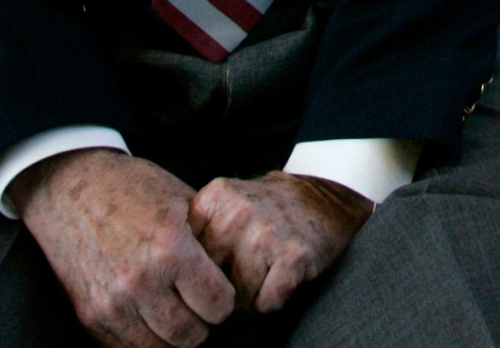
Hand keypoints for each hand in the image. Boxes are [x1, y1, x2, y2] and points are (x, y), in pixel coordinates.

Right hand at [14, 149, 234, 347]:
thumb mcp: (181, 200)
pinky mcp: (90, 315)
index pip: (218, 305)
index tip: (216, 290)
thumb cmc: (129, 189)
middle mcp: (140, 281)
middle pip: (191, 335)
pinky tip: (146, 314)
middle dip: (201, 321)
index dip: (223, 299)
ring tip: (172, 308)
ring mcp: (111, 302)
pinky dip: (142, 338)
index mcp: (170, 248)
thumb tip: (235, 273)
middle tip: (195, 303)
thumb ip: (209, 239)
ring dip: (172, 334)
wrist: (67, 188)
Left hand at [189, 172, 370, 314]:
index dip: (199, 270)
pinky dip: (273, 300)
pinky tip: (281, 278)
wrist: (325, 197)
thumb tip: (173, 283)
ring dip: (249, 297)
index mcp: (214, 198)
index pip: (184, 256)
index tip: (214, 267)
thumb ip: (199, 231)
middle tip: (241, 275)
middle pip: (208, 279)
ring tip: (263, 274)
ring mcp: (265, 233)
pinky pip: (267, 302)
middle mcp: (236, 213)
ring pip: (237, 297)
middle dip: (222, 288)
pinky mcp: (292, 255)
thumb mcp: (228, 204)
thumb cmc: (268, 210)